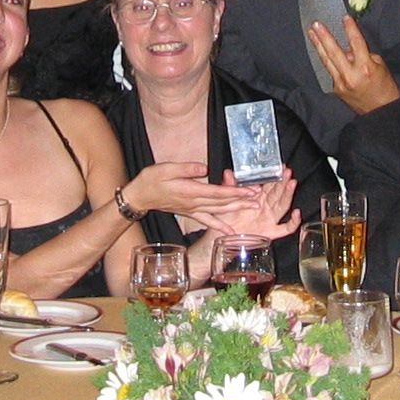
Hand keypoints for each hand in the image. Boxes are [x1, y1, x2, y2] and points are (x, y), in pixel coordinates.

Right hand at [122, 162, 262, 217]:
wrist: (139, 197)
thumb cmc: (151, 180)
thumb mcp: (166, 168)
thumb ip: (186, 169)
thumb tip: (204, 168)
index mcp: (190, 191)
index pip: (218, 193)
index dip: (235, 192)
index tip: (250, 191)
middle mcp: (194, 203)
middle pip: (223, 203)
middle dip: (242, 201)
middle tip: (260, 199)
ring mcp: (193, 210)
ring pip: (219, 211)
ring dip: (236, 210)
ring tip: (253, 207)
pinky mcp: (190, 212)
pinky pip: (208, 221)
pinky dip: (220, 226)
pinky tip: (231, 231)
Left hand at [193, 174, 300, 240]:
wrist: (224, 236)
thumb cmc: (227, 218)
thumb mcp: (227, 201)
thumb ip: (230, 187)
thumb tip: (228, 172)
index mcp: (258, 197)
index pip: (270, 184)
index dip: (276, 175)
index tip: (280, 167)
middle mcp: (267, 207)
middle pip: (278, 193)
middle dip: (284, 182)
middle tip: (287, 172)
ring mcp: (270, 219)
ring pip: (283, 205)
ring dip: (288, 195)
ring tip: (292, 183)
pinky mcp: (271, 232)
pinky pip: (286, 228)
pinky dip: (293, 222)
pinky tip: (296, 213)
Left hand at [306, 15, 399, 115]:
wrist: (382, 113)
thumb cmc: (386, 89)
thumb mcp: (381, 66)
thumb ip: (364, 55)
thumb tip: (350, 49)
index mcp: (365, 68)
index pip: (356, 43)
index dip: (350, 29)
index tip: (344, 18)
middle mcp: (350, 75)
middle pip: (334, 51)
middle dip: (324, 36)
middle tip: (316, 24)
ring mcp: (341, 84)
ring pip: (327, 61)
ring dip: (318, 46)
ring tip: (311, 34)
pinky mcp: (337, 90)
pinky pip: (331, 71)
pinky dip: (327, 60)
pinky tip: (322, 50)